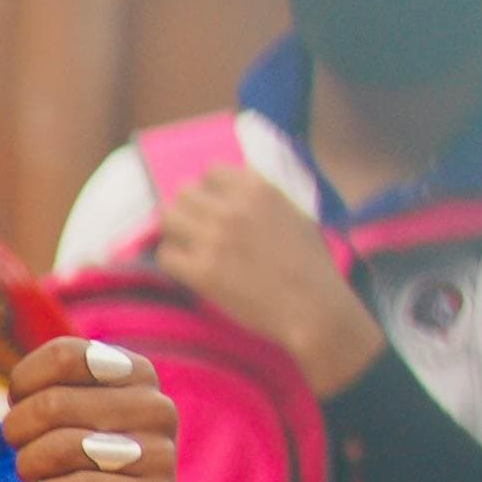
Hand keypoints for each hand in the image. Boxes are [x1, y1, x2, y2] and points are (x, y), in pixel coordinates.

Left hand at [1, 333, 180, 481]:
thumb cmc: (83, 455)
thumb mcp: (69, 410)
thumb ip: (47, 384)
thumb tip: (16, 389)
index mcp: (137, 372)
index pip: (64, 355)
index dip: (24, 381)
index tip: (18, 403)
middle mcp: (157, 408)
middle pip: (54, 402)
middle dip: (18, 428)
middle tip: (16, 445)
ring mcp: (161, 456)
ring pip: (65, 446)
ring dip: (29, 462)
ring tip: (28, 471)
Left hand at [151, 162, 381, 399]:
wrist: (315, 310)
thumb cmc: (311, 266)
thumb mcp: (294, 214)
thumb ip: (260, 197)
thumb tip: (229, 188)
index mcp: (258, 190)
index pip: (211, 171)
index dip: (211, 191)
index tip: (217, 208)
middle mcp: (233, 209)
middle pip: (183, 193)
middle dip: (190, 211)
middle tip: (199, 231)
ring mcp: (215, 239)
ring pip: (167, 218)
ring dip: (176, 232)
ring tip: (190, 248)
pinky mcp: (203, 272)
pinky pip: (165, 255)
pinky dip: (174, 262)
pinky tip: (189, 270)